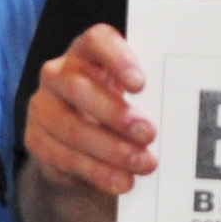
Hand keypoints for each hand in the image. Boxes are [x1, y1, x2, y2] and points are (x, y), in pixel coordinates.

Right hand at [26, 23, 156, 195]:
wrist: (87, 150)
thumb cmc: (122, 112)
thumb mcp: (135, 98)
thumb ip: (149, 97)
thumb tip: (183, 111)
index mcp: (88, 52)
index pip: (96, 40)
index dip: (117, 59)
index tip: (140, 85)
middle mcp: (59, 73)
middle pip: (79, 87)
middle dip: (116, 113)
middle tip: (149, 134)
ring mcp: (43, 106)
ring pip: (71, 127)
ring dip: (111, 149)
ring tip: (143, 165)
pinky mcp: (37, 139)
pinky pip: (64, 157)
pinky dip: (98, 172)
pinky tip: (123, 181)